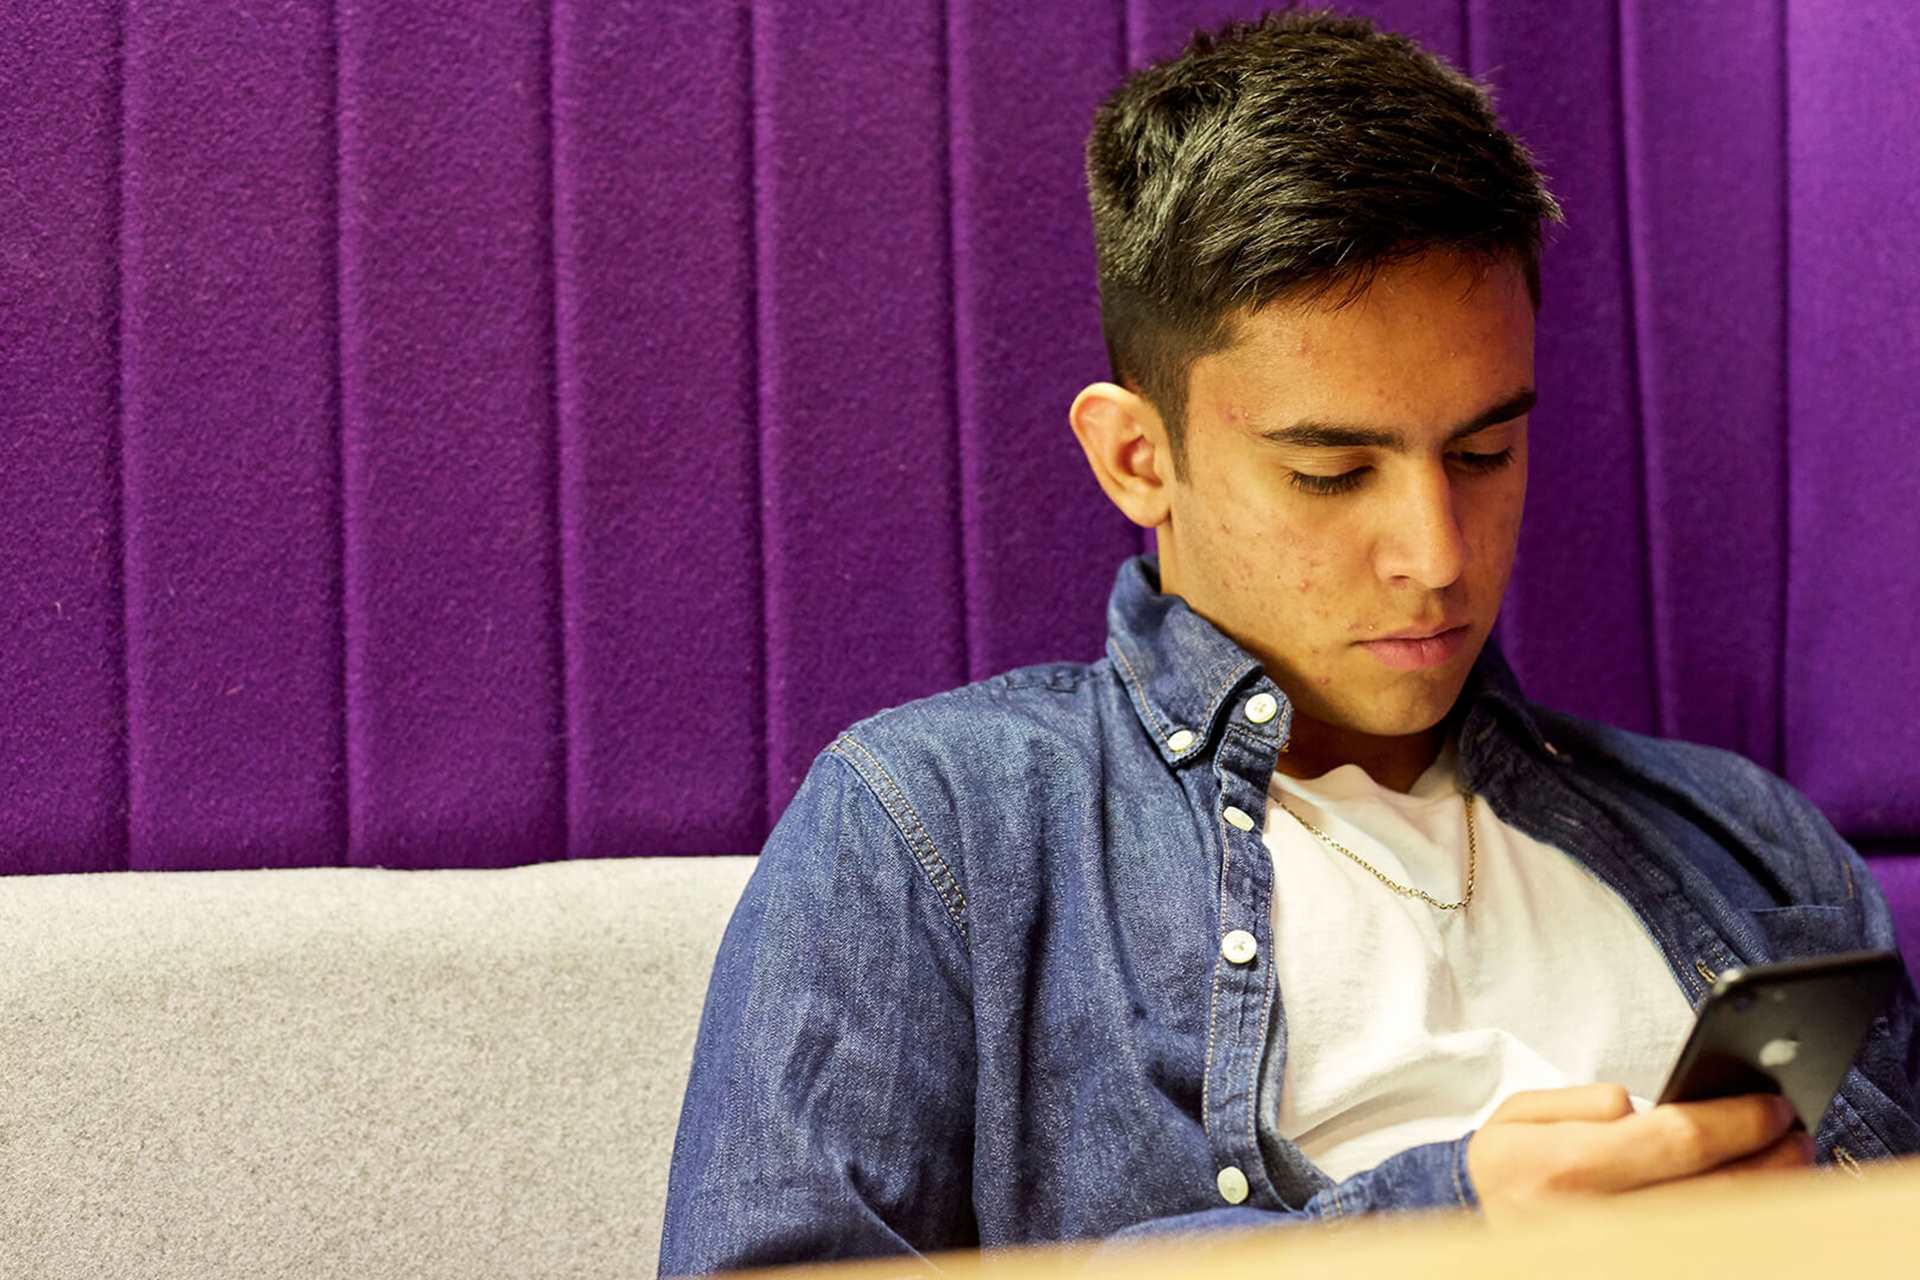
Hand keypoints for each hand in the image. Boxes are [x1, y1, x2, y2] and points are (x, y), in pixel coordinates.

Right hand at [1465, 1083, 1813, 1223]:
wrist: (1481, 1227)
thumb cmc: (1507, 1167)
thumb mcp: (1517, 1114)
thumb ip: (1582, 1101)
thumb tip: (1639, 1109)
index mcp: (1565, 1169)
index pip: (1675, 1141)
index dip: (1735, 1121)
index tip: (1771, 1105)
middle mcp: (1598, 1222)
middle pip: (1714, 1192)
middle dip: (1767, 1159)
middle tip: (1793, 1131)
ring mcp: (1623, 1256)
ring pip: (1721, 1229)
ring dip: (1768, 1195)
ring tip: (1786, 1161)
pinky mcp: (1639, 1268)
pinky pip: (1711, 1249)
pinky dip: (1744, 1225)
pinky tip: (1760, 1199)